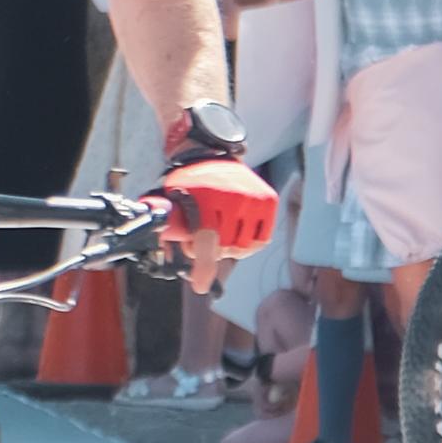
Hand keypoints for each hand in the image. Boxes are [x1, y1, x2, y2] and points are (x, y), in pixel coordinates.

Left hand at [155, 154, 272, 278]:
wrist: (211, 156)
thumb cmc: (188, 185)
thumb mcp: (174, 204)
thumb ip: (173, 232)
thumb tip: (172, 262)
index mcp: (207, 197)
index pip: (207, 240)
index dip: (203, 267)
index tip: (200, 286)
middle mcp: (234, 196)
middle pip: (226, 249)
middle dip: (212, 251)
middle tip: (202, 239)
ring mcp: (254, 198)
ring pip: (245, 248)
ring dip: (231, 248)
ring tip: (220, 231)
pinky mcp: (269, 200)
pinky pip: (261, 240)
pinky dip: (249, 243)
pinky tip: (237, 232)